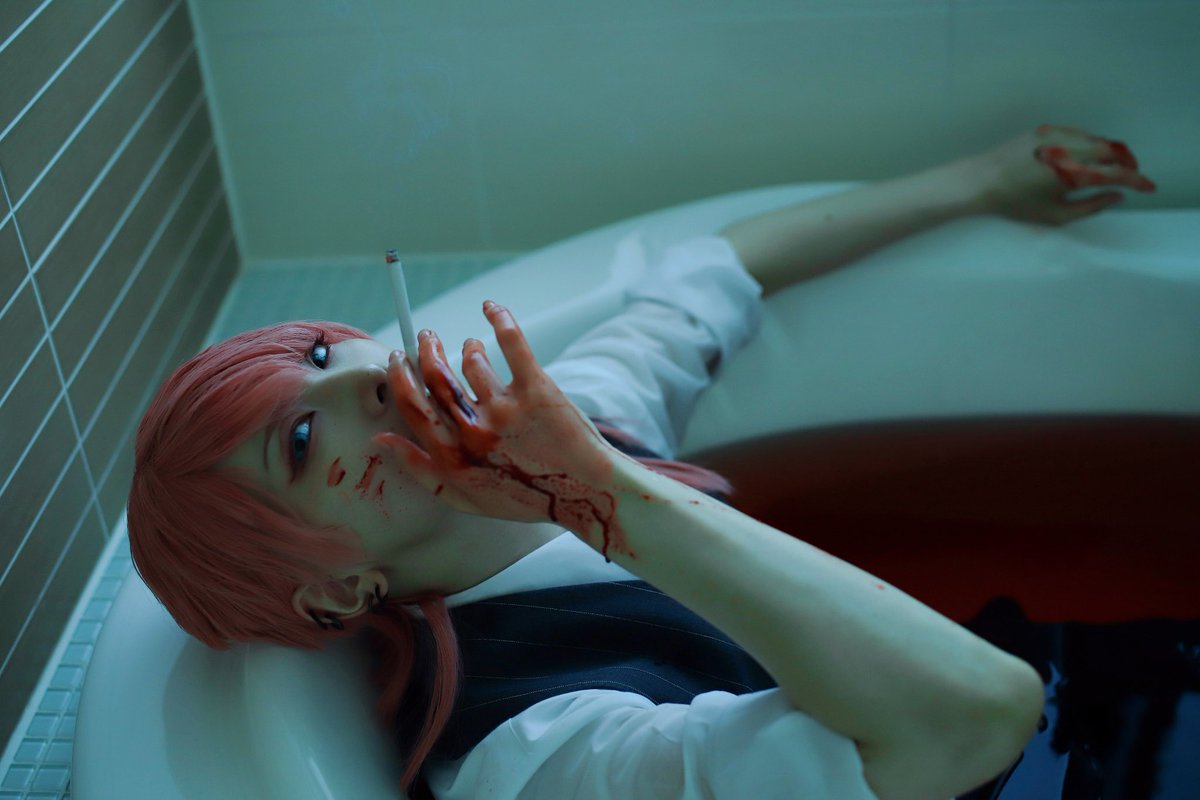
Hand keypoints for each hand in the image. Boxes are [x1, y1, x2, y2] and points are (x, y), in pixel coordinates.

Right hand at [373, 301, 620, 530]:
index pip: (414, 406)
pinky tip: (491, 308)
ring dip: (469, 346)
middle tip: (426, 337)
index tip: (398, 360)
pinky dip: (499, 319)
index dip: (401, 377)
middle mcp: (475, 432)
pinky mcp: (538, 389)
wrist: (588, 493)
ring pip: (472, 360)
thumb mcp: (465, 499)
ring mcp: (506, 409)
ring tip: (472, 344)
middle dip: (425, 350)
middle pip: (435, 377)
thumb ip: (420, 470)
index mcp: (454, 457)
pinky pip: (511, 343)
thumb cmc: (526, 498)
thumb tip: (382, 440)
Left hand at [972, 124, 1155, 224]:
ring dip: (1109, 152)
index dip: (1138, 180)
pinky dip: (1089, 144)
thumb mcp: (1055, 215)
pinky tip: (1086, 157)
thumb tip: (1117, 196)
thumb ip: (1091, 206)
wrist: (981, 180)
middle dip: (1127, 163)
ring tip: (1110, 168)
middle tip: (1131, 176)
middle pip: (1113, 150)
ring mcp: (1057, 135)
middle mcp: (1069, 148)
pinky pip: (1077, 134)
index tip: (1148, 187)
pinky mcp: (1045, 129)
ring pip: (1096, 139)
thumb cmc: (1016, 203)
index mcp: (1074, 172)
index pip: (1118, 173)